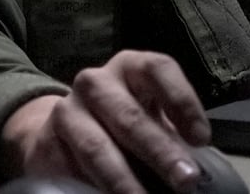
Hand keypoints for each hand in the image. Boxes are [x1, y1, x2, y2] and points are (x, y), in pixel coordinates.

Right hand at [2, 50, 210, 193]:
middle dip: (160, 151)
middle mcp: (96, 82)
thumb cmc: (119, 125)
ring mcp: (67, 111)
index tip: (201, 139)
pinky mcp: (47, 143)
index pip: (158, 70)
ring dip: (125, 179)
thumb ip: (170, 137)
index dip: (182, 101)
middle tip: (186, 180)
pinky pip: (74, 169)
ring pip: (98, 146)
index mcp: (130, 67)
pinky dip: (98, 189)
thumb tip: (199, 175)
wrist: (59, 134)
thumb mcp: (147, 118)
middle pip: (130, 115)